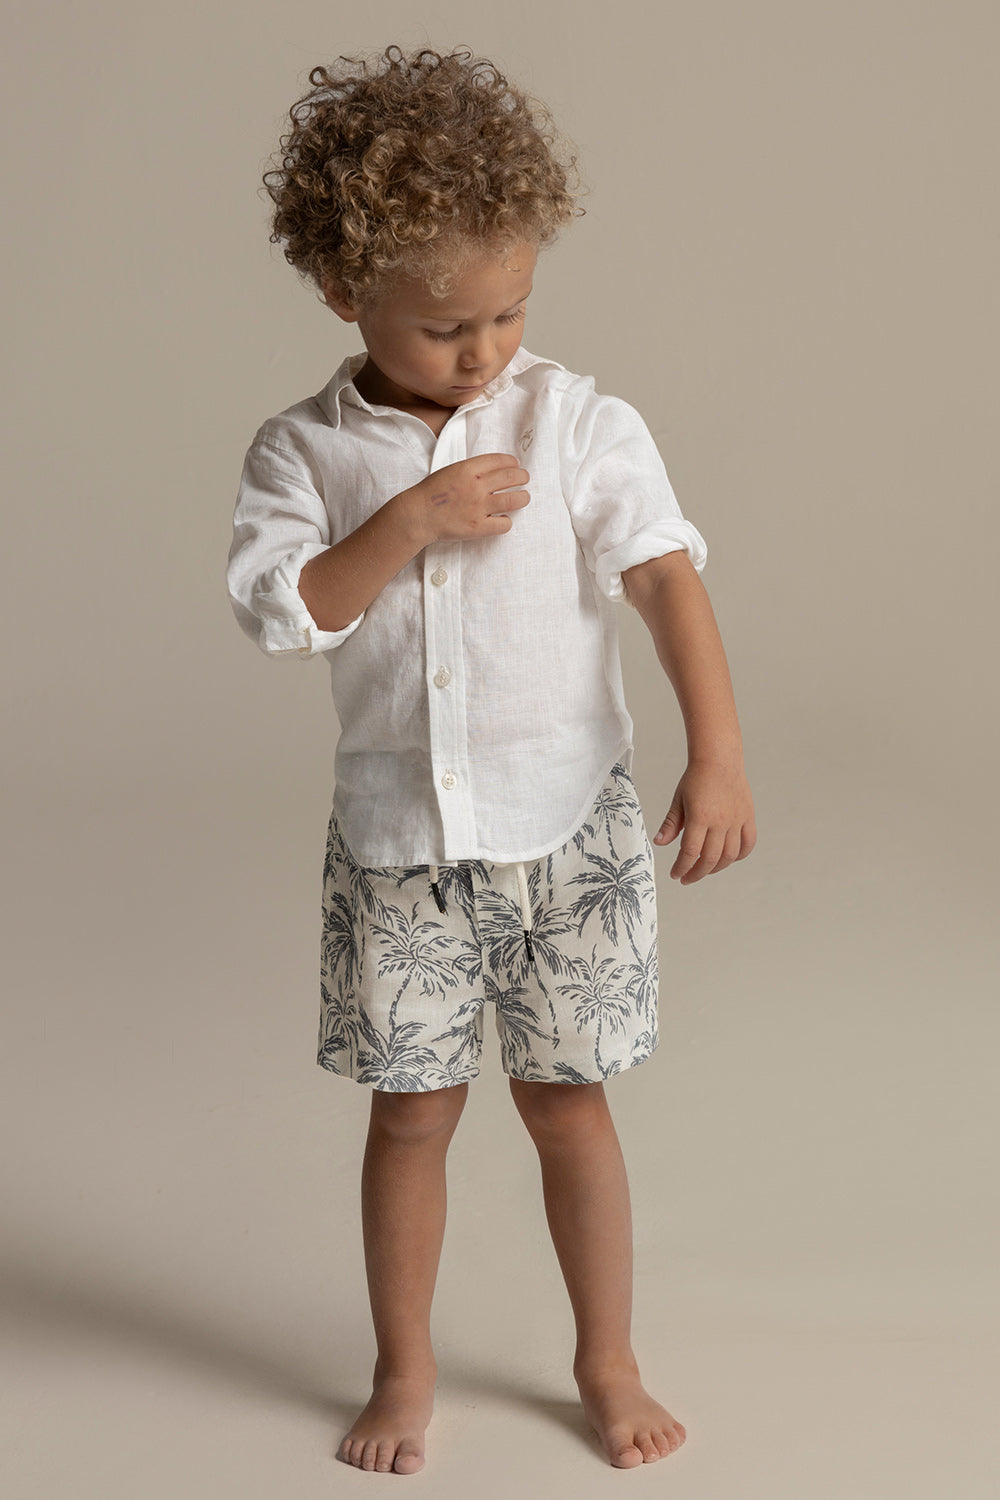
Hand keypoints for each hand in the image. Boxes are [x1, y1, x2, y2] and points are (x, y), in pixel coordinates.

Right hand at [400, 453, 529, 544]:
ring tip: (523, 497)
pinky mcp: (478, 527)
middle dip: (522, 477)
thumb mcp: (451, 471)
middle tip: (524, 479)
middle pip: (512, 478)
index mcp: (468, 468)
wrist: (418, 515)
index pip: (500, 460)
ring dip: (523, 497)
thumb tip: (493, 470)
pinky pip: (504, 524)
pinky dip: (507, 521)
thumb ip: (471, 470)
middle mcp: (476, 486)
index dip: (512, 462)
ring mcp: (479, 507)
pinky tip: (502, 519)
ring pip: (514, 500)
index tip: (515, 465)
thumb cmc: (432, 493)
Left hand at [653, 758, 756, 882]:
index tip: (675, 875)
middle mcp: (720, 822)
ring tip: (704, 870)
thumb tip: (659, 843)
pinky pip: (748, 843)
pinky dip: (739, 856)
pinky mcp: (748, 817)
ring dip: (716, 868)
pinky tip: (728, 859)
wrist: (719, 759)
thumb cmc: (696, 778)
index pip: (690, 852)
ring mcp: (736, 820)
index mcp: (700, 817)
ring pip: (729, 856)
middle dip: (696, 873)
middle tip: (687, 878)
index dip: (681, 867)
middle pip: (710, 859)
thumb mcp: (678, 800)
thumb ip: (671, 824)